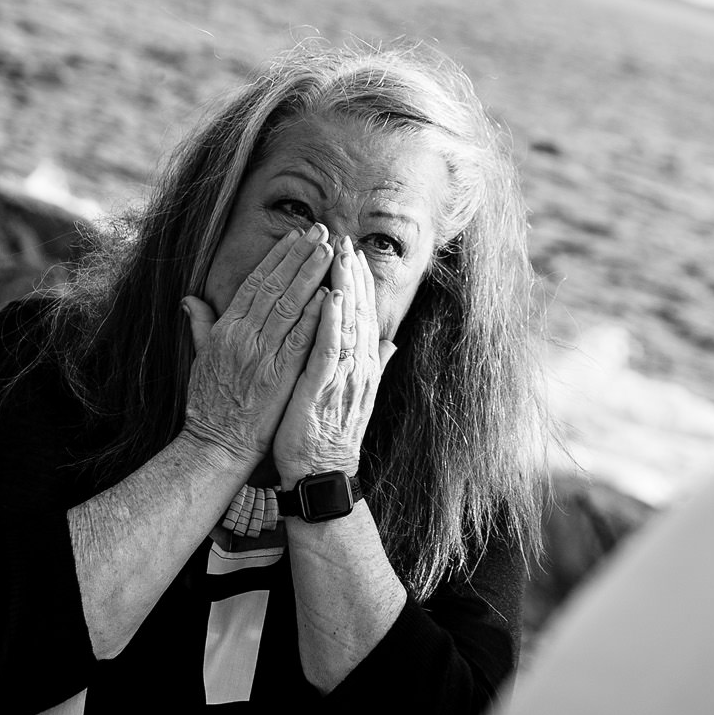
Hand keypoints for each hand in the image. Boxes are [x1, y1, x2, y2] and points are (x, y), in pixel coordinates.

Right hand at [180, 225, 332, 465]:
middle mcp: (243, 336)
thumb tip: (189, 298)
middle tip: (322, 230)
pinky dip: (314, 316)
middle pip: (275, 287)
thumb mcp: (200, 358)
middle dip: (300, 256)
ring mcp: (261, 355)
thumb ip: (200, 325)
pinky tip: (329, 294)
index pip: (255, 283)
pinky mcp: (280, 375)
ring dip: (311, 275)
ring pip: (289, 306)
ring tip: (330, 250)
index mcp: (227, 329)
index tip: (296, 235)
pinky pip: (300, 339)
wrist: (216, 444)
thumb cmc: (210, 403)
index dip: (277, 257)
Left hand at [273, 235, 396, 485]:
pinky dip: (333, 321)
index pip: (365, 315)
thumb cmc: (330, 436)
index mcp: (363, 365)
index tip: (353, 254)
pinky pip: (331, 348)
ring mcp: (345, 376)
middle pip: (360, 311)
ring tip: (340, 257)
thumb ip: (373, 364)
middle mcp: (359, 366)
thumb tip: (391, 342)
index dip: (360, 283)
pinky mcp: (325, 387)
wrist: (322, 474)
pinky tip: (332, 297)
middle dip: (353, 275)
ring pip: (349, 322)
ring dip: (346, 287)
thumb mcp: (354, 394)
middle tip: (345, 241)